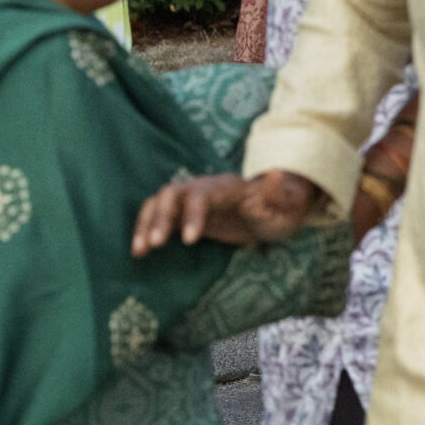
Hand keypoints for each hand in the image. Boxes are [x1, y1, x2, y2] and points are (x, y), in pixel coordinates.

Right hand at [131, 170, 316, 255]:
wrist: (273, 213)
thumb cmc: (280, 212)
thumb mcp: (285, 207)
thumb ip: (277, 195)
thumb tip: (276, 173)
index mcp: (228, 188)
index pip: (203, 195)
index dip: (193, 214)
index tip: (189, 240)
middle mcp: (204, 188)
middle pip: (174, 193)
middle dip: (161, 217)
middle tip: (155, 244)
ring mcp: (191, 200)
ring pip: (160, 203)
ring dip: (146, 223)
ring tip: (139, 251)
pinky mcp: (183, 214)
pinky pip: (157, 216)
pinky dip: (145, 229)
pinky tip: (139, 251)